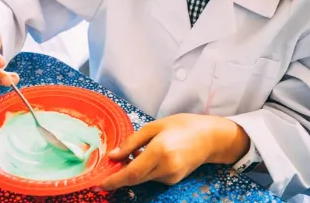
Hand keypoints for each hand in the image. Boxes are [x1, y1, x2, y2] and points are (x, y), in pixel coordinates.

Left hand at [98, 114, 252, 189]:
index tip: (100, 183)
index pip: (132, 172)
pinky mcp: (175, 180)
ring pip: (144, 178)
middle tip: (105, 171)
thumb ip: (131, 143)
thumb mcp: (153, 128)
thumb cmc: (180, 126)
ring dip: (131, 172)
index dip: (115, 180)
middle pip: (136, 179)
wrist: (210, 138)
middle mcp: (166, 168)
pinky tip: (143, 158)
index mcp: (159, 152)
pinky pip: (153, 177)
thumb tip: (113, 156)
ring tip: (125, 157)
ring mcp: (172, 176)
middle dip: (119, 177)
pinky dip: (143, 171)